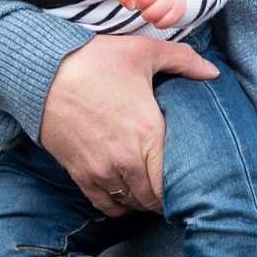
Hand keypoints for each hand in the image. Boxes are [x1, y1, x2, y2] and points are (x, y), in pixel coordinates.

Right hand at [39, 33, 216, 216]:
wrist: (42, 71)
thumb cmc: (96, 59)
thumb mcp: (144, 51)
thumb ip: (184, 61)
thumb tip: (213, 72)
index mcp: (148, 132)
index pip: (174, 179)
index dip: (185, 184)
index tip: (191, 180)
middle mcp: (126, 158)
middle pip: (154, 197)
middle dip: (166, 196)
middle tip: (174, 189)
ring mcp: (101, 169)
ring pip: (131, 203)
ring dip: (143, 201)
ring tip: (153, 192)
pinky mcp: (79, 173)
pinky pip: (104, 204)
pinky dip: (118, 205)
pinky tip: (126, 197)